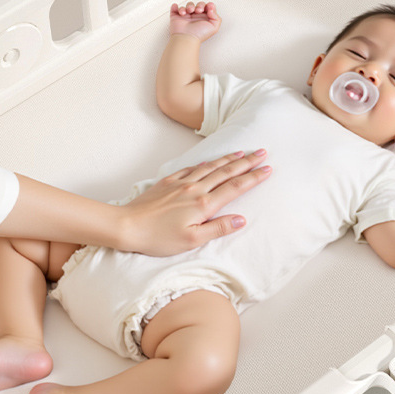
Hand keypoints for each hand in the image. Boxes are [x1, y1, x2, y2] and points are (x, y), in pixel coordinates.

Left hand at [115, 150, 270, 254]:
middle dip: (246, 162)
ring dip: (228, 159)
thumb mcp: (191, 240)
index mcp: (203, 205)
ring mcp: (180, 183)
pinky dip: (204, 164)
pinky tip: (209, 161)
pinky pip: (191, 168)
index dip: (253, 178)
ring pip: (210, 167)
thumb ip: (218, 228)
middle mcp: (195, 189)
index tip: (267, 169)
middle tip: (262, 152)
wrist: (127, 225)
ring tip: (242, 152)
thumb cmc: (158, 238)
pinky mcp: (168, 182)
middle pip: (226, 172)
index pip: (234, 188)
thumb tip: (241, 219)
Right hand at [169, 0, 220, 41]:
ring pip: (188, 5)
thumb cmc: (199, 34)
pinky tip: (181, 12)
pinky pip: (175, 8)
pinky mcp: (176, 17)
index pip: (207, 7)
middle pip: (199, 4)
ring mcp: (186, 16)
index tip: (208, 7)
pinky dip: (176, 7)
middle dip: (199, 5)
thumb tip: (211, 9)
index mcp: (204, 18)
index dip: (209, 5)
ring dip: (189, 6)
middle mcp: (196, 17)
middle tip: (198, 10)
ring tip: (189, 11)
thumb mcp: (214, 27)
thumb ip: (216, 17)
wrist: (187, 38)